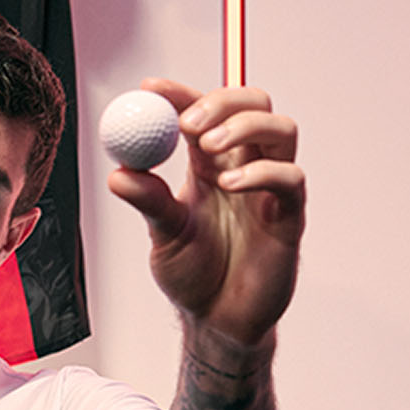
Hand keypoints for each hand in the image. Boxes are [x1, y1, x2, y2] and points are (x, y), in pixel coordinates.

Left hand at [105, 79, 304, 344]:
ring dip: (244, 126)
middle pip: (252, 105)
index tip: (149, 88)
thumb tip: (118, 173)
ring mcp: (271, 188)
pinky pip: (290, 178)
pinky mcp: (289, 215)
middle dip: (222, 101)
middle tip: (187, 121)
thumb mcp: (163, 234)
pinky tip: (230, 184)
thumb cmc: (193, 274)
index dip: (179, 94)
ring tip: (207, 145)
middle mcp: (244, 166)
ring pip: (281, 130)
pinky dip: (262, 171)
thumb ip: (148, 202)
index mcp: (208, 163)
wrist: (218, 321)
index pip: (202, 111)